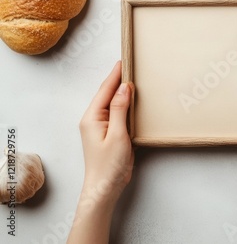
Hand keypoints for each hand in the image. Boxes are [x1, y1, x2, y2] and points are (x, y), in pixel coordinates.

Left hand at [68, 61, 133, 243]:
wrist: (104, 189)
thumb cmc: (109, 165)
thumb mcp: (117, 135)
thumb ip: (120, 109)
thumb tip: (124, 87)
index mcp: (92, 117)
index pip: (105, 90)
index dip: (115, 75)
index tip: (124, 61)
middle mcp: (93, 119)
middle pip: (106, 94)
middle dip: (117, 79)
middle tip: (130, 65)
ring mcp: (100, 126)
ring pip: (111, 103)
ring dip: (120, 90)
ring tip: (132, 77)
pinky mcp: (107, 133)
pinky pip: (116, 112)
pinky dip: (124, 103)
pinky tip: (131, 100)